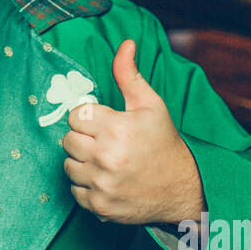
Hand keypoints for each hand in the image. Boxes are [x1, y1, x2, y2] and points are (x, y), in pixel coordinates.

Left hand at [62, 39, 204, 225]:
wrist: (182, 188)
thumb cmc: (163, 142)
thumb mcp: (150, 105)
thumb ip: (129, 75)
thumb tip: (125, 43)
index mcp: (117, 128)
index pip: (75, 117)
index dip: (88, 118)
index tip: (104, 123)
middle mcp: (106, 157)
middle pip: (68, 141)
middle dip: (83, 139)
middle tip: (104, 142)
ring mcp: (102, 184)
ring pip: (68, 166)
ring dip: (82, 162)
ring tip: (105, 161)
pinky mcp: (99, 206)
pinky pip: (74, 191)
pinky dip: (86, 186)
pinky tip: (105, 179)